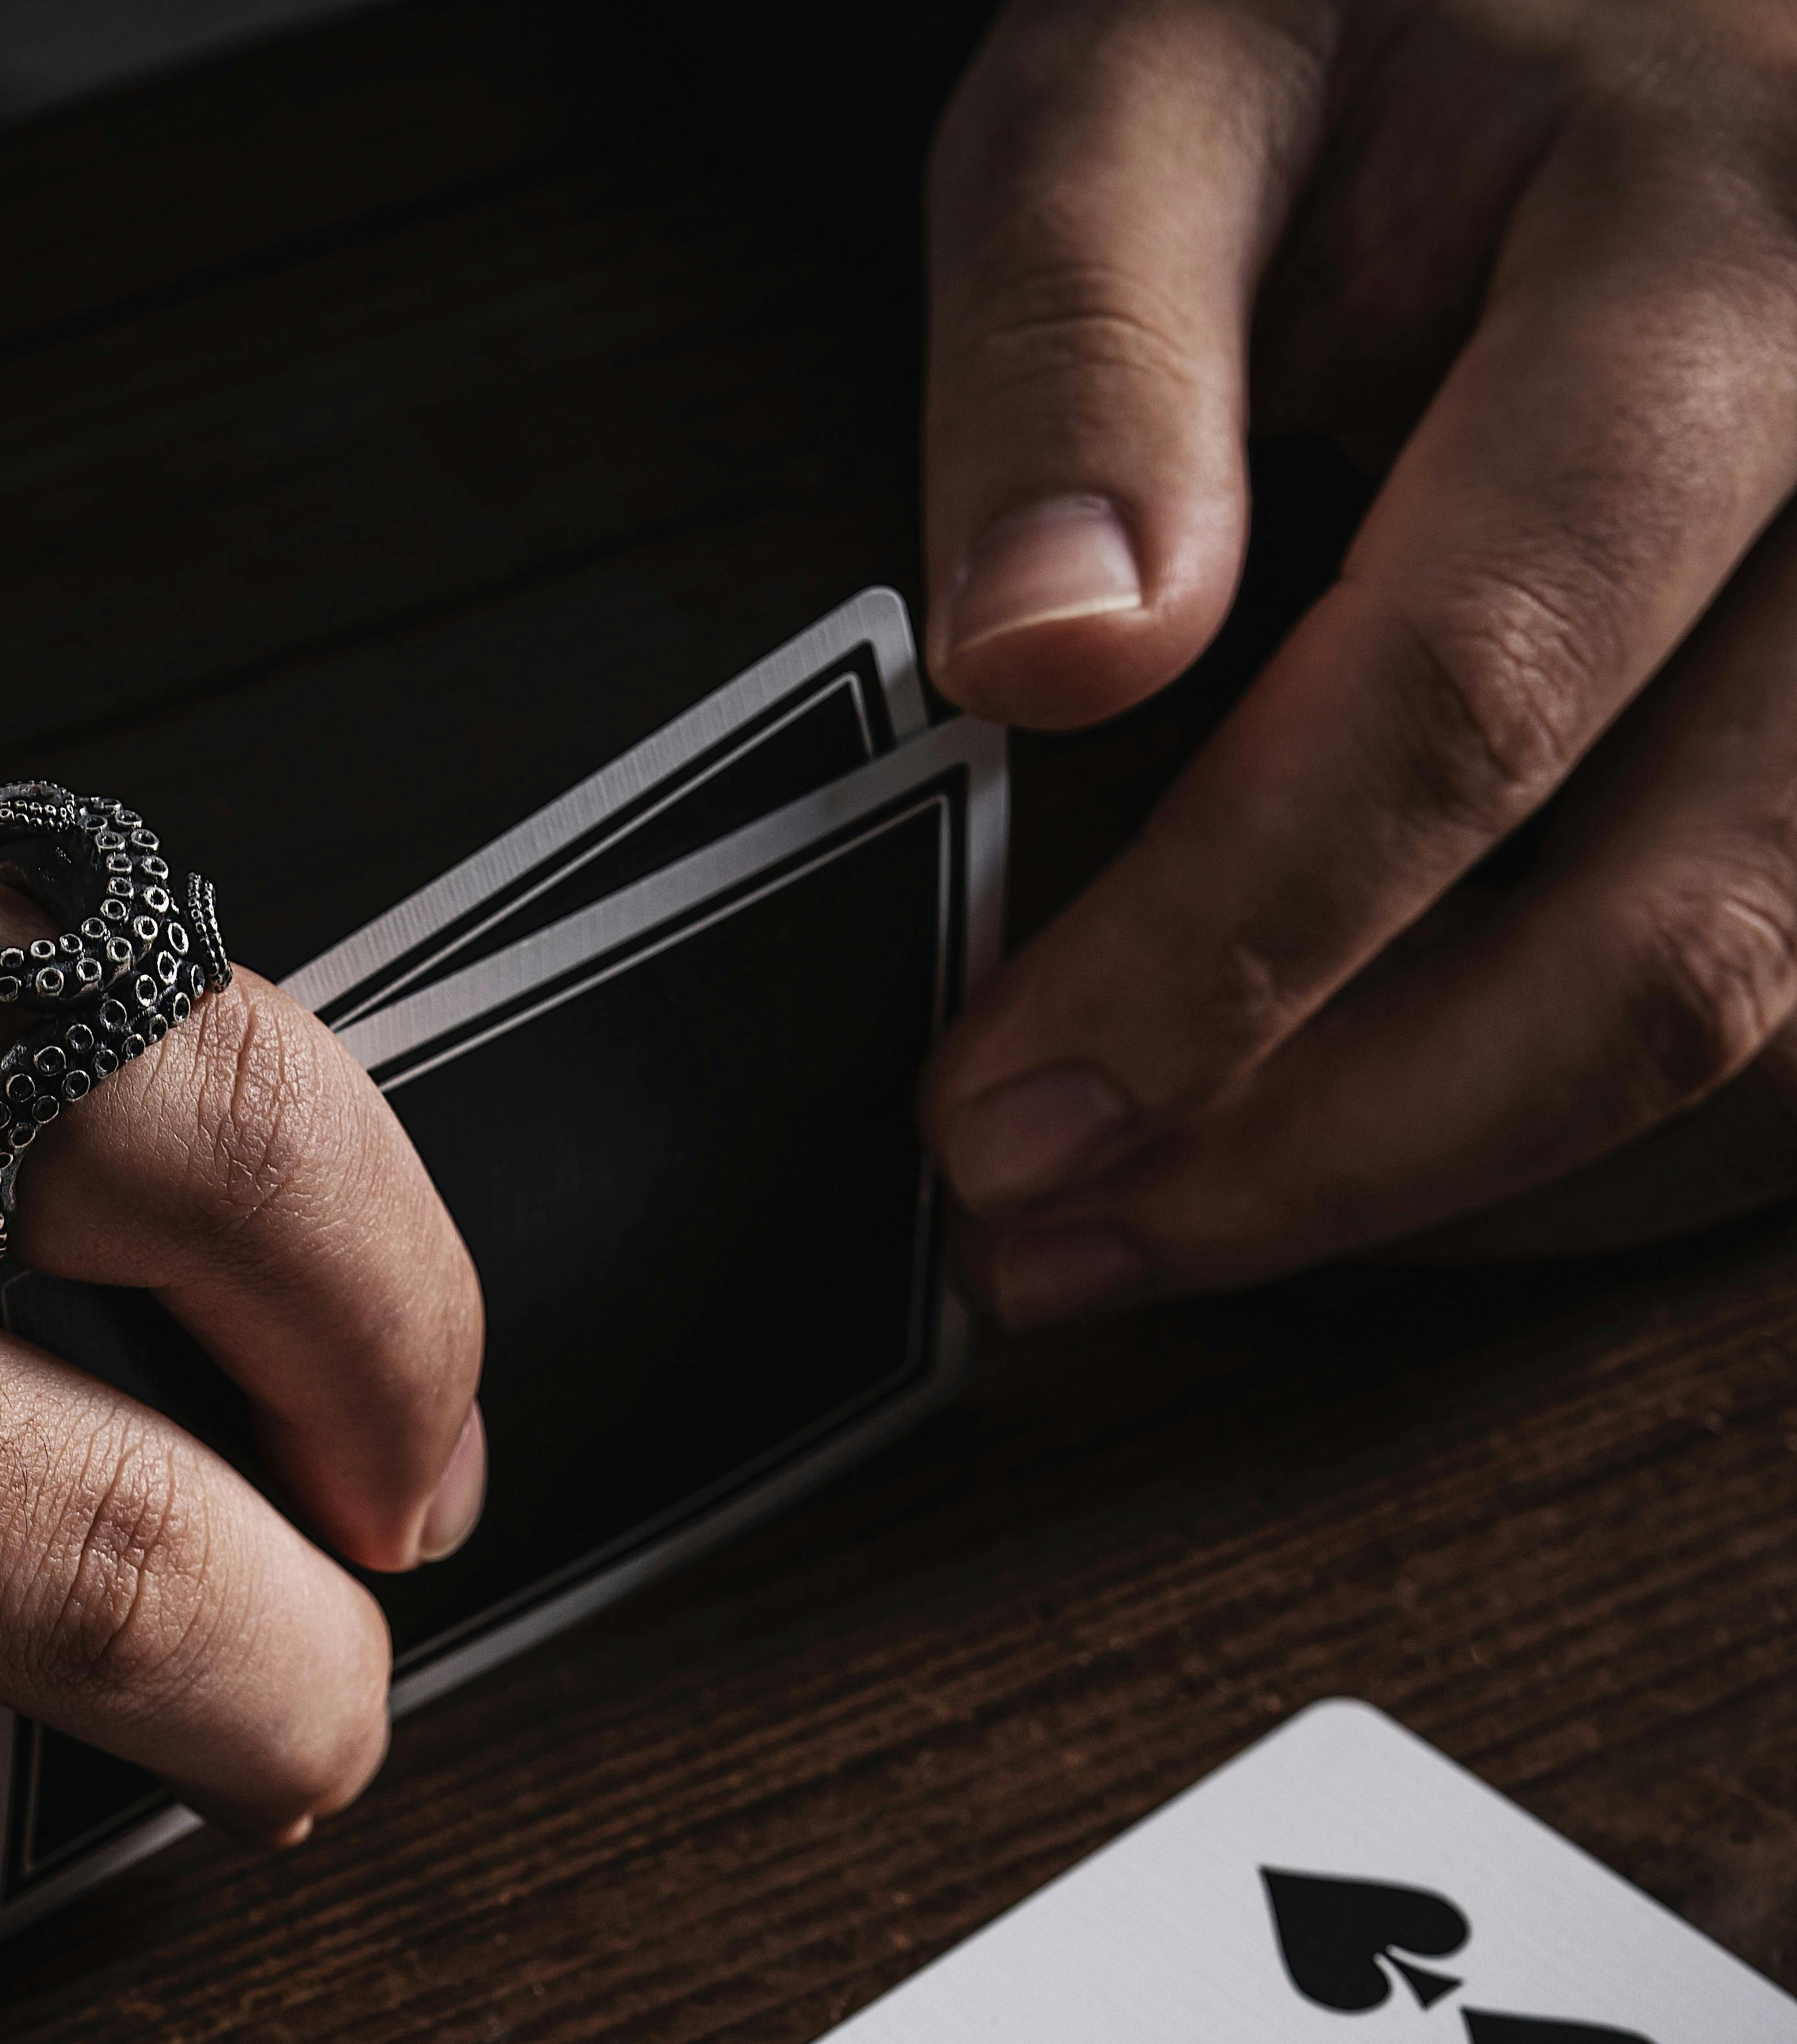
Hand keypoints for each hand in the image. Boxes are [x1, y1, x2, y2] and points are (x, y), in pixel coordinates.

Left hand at [919, 0, 1796, 1314]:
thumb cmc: (1365, 21)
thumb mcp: (1163, 72)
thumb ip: (1085, 344)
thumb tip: (1045, 657)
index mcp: (1734, 245)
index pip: (1482, 682)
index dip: (1228, 947)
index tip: (1007, 1105)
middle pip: (1675, 926)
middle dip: (1334, 1151)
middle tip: (1045, 1237)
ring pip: (1750, 1016)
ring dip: (1436, 1186)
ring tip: (1144, 1232)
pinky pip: (1770, 1015)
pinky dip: (1536, 1138)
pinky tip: (1327, 1156)